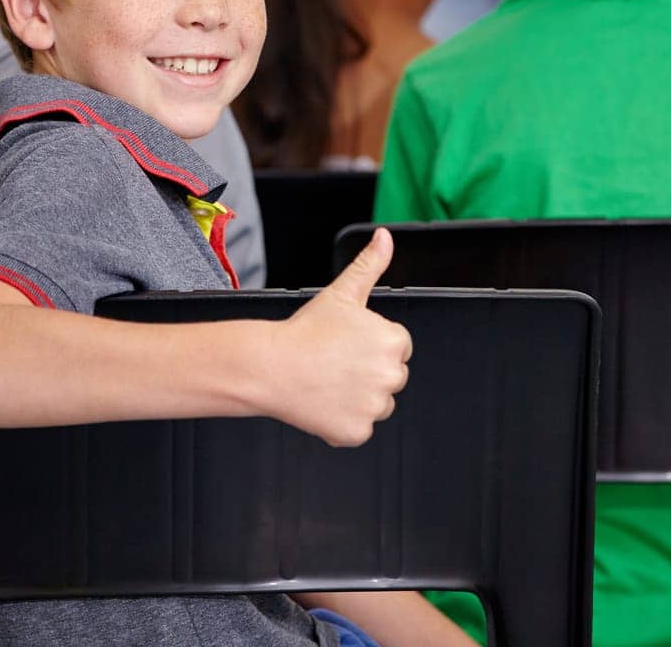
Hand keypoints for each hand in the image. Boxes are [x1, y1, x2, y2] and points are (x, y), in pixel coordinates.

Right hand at [266, 228, 410, 446]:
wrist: (271, 366)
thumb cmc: (306, 330)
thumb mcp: (343, 292)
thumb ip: (370, 264)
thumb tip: (384, 238)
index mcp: (393, 342)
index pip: (398, 346)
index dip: (372, 343)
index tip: (348, 343)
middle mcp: (391, 376)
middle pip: (392, 376)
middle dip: (369, 370)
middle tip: (337, 361)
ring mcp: (374, 408)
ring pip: (378, 404)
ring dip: (360, 397)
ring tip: (330, 380)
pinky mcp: (358, 432)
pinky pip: (360, 428)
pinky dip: (344, 420)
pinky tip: (325, 401)